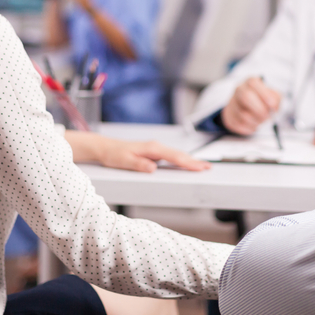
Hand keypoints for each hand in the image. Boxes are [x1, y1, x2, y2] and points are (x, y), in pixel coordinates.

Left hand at [67, 131, 210, 171]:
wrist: (105, 148)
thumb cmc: (114, 155)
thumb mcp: (124, 161)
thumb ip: (139, 165)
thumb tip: (153, 168)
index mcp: (152, 148)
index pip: (174, 157)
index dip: (188, 163)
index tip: (200, 167)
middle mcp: (156, 147)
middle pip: (179, 155)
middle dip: (194, 161)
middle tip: (208, 168)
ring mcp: (155, 150)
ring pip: (176, 155)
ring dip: (189, 161)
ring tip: (202, 167)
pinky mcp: (154, 153)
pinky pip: (171, 157)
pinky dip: (181, 161)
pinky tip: (186, 165)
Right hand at [221, 77, 281, 135]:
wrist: (247, 109)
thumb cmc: (263, 100)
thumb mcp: (272, 95)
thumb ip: (275, 99)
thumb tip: (273, 108)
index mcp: (251, 82)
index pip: (253, 83)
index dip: (264, 94)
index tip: (272, 105)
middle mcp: (239, 90)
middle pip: (246, 97)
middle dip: (260, 109)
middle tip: (267, 116)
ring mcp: (233, 103)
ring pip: (244, 115)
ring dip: (256, 121)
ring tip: (261, 119)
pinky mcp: (230, 117)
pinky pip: (241, 125)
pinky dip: (251, 127)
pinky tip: (254, 123)